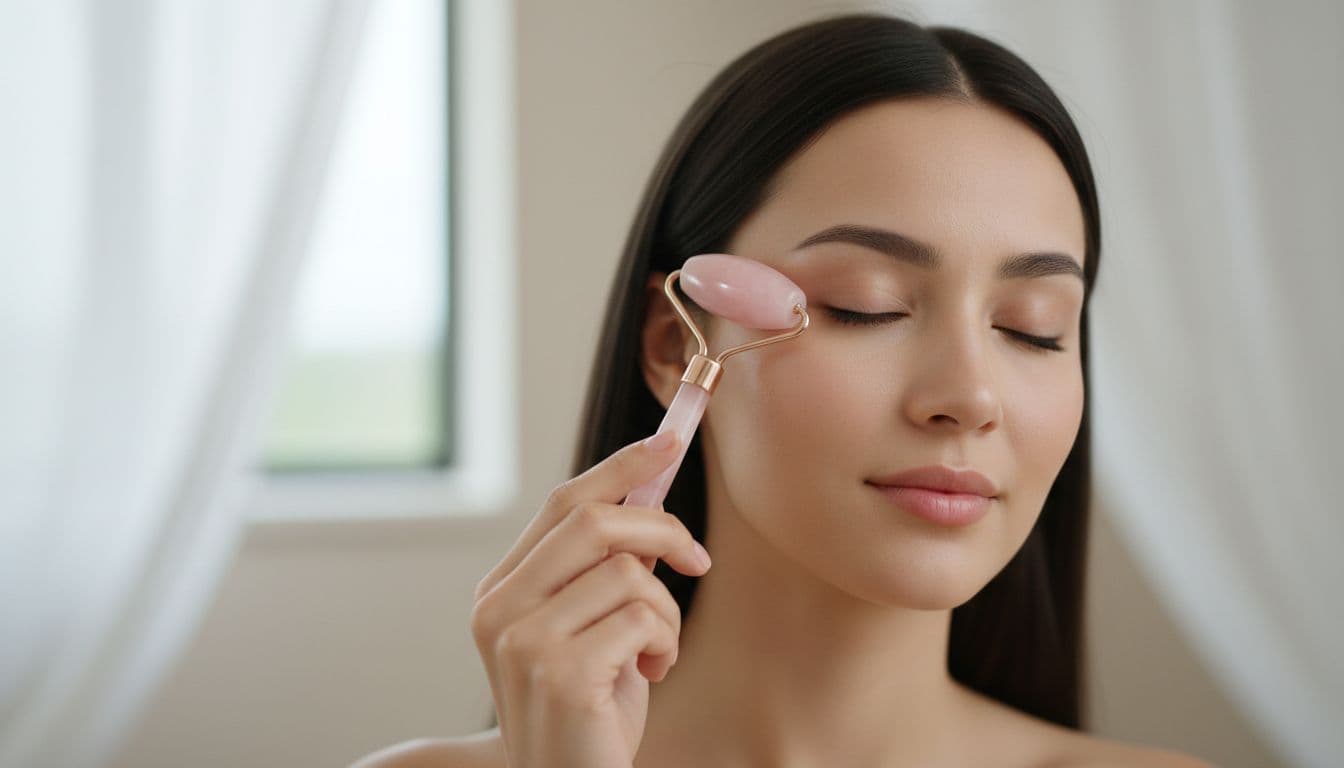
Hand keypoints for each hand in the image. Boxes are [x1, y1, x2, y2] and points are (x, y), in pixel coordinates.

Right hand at [469, 432, 710, 767]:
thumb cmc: (590, 712)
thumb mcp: (594, 629)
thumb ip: (607, 569)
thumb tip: (650, 500)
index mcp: (501, 591)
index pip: (563, 504)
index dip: (619, 468)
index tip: (669, 442)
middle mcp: (498, 609)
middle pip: (593, 522)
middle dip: (663, 530)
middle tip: (697, 560)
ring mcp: (522, 641)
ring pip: (628, 571)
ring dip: (666, 611)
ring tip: (656, 650)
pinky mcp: (559, 672)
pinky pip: (643, 616)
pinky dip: (665, 642)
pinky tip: (649, 674)